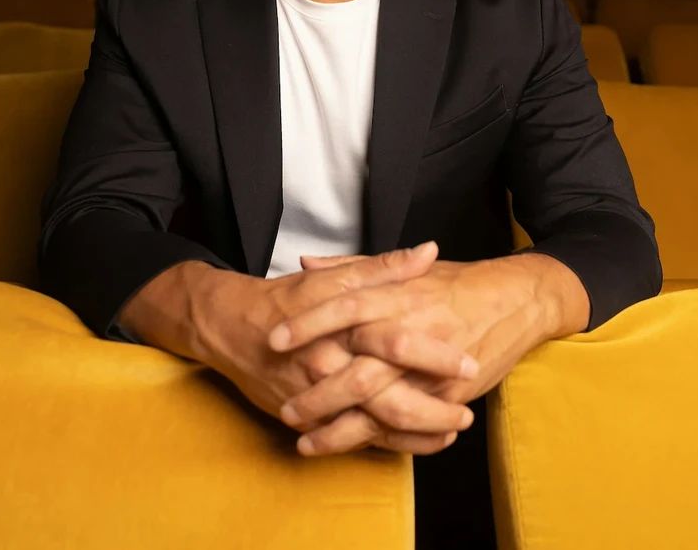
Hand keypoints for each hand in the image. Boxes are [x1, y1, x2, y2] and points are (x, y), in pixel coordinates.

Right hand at [118, 242, 481, 453]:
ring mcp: (317, 397)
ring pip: (371, 426)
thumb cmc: (286, 299)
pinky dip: (383, 445)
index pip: (396, 342)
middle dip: (431, 409)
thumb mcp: (336, 278)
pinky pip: (350, 439)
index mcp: (343, 326)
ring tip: (450, 434)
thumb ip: (386, 268)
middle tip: (467, 413)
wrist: (229, 328)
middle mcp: (330, 365)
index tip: (469, 361)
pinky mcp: (306, 419)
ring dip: (414, 435)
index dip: (434, 355)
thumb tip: (428, 251)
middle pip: (387, 396)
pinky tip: (414, 446)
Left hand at [269, 252, 586, 455]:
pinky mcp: (448, 397)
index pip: (344, 307)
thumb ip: (354, 268)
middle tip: (287, 409)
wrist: (516, 300)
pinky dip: (377, 441)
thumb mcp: (405, 269)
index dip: (308, 324)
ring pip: (381, 408)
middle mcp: (412, 334)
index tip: (274, 339)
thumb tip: (307, 262)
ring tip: (306, 442)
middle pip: (358, 370)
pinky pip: (408, 426)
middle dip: (319, 395)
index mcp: (398, 296)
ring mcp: (431, 372)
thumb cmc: (455, 283)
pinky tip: (349, 449)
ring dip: (340, 430)